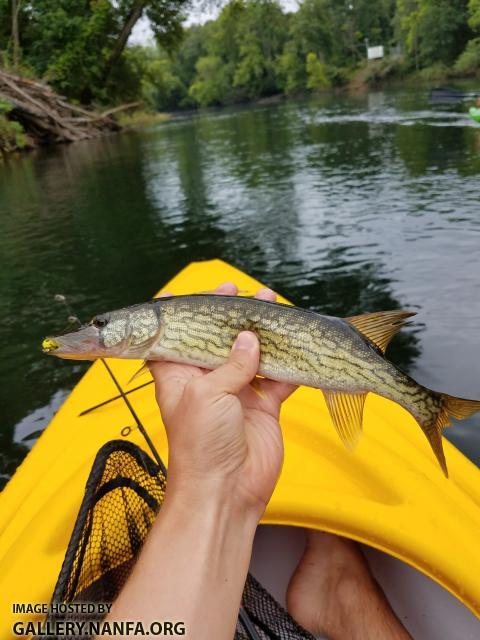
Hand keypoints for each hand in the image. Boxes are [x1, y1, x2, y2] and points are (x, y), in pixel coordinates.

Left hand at [149, 282, 296, 516]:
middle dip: (235, 317)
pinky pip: (278, 378)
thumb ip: (231, 364)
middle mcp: (207, 380)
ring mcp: (236, 392)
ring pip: (253, 354)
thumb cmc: (200, 446)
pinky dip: (289, 363)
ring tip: (276, 309)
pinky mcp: (263, 407)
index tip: (202, 294)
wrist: (225, 492)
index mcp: (180, 374)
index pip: (177, 336)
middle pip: (220, 340)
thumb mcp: (206, 394)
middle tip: (249, 295)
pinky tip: (297, 345)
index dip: (187, 314)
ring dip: (265, 333)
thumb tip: (250, 339)